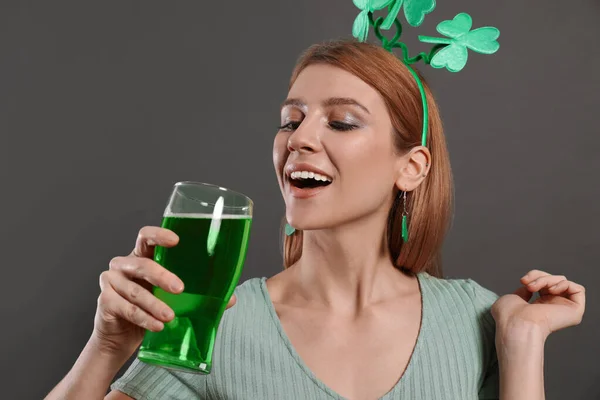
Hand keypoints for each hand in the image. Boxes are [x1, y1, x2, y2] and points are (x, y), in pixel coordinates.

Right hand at [92, 226, 236, 357]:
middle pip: (142, 263)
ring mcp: (112, 282)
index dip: (159, 234)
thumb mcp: (174, 299)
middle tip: (180, 289)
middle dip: (161, 276)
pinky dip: (144, 318)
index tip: (176, 240)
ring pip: (134, 290)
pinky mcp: (105, 301)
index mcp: (142, 256)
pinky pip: (127, 308)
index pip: (146, 236)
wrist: (121, 338)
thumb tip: (230, 298)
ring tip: (170, 317)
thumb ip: (198, 295)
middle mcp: (124, 265)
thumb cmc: (150, 309)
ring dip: (154, 304)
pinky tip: (158, 326)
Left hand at [491, 269, 585, 340]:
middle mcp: (553, 308)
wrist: (516, 324)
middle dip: (539, 276)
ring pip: (563, 282)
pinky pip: (578, 289)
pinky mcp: (575, 311)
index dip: (535, 276)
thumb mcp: (514, 297)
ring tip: (533, 288)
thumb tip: (531, 286)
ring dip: (547, 280)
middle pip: (554, 280)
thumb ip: (525, 291)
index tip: (523, 281)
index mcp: (539, 306)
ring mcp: (564, 310)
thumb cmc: (509, 315)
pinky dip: (564, 284)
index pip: (544, 283)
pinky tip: (551, 290)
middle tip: (527, 284)